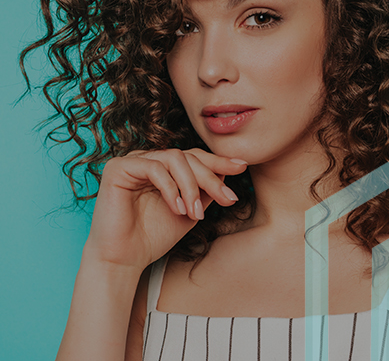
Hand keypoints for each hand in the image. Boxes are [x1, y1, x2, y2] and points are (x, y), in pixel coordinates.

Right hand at [83, 148, 246, 271]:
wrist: (124, 261)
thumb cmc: (154, 237)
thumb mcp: (191, 210)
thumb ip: (207, 190)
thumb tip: (230, 170)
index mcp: (163, 166)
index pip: (195, 156)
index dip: (219, 161)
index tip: (242, 167)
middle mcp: (148, 159)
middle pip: (188, 156)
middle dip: (211, 178)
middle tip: (227, 199)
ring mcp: (132, 161)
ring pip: (175, 158)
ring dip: (191, 186)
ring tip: (195, 213)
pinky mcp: (117, 168)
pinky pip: (154, 168)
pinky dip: (171, 188)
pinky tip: (178, 209)